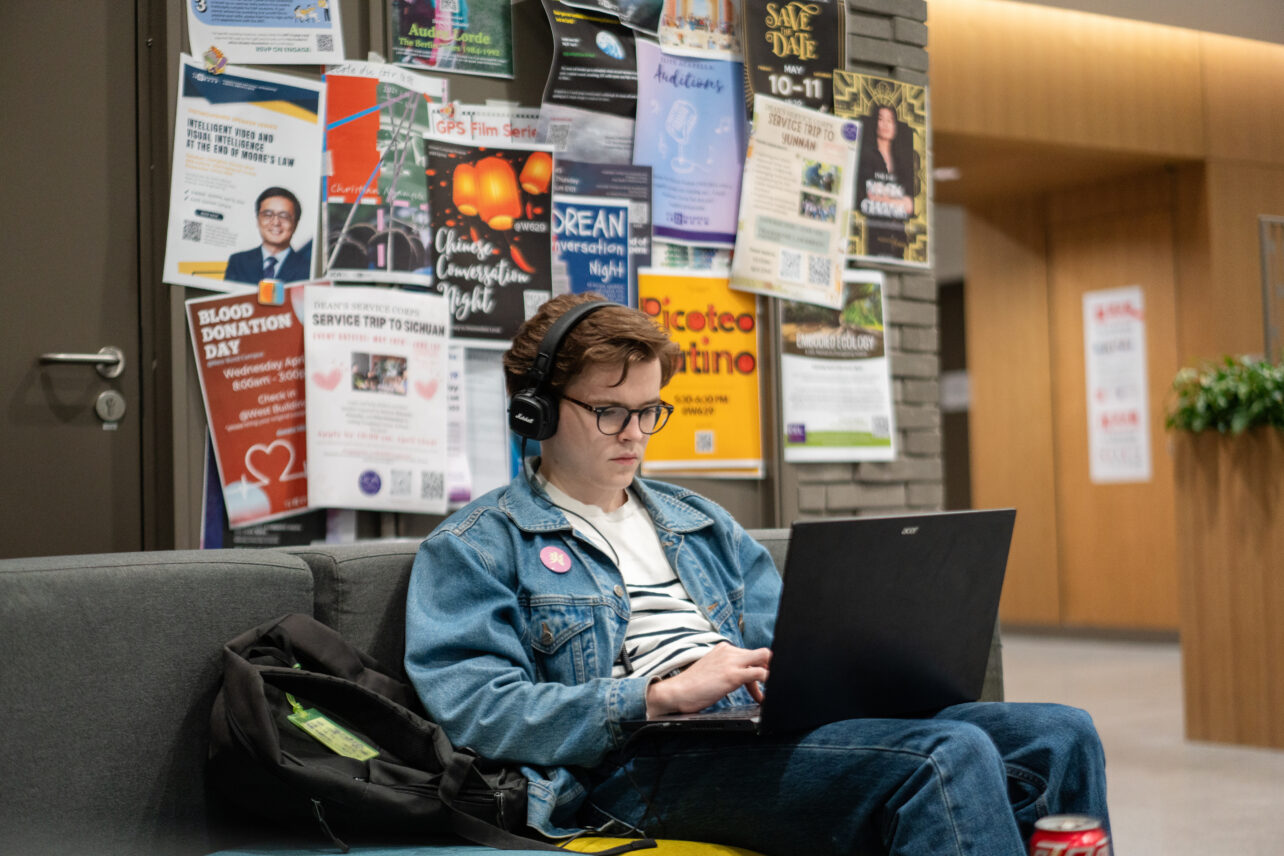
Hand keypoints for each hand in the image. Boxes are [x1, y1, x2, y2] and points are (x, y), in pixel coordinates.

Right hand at [645, 642, 770, 717]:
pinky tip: (767, 694)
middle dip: (770, 669)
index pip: (751, 654)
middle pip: (761, 654)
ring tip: (771, 692)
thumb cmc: (692, 686)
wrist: (676, 692)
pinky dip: (769, 680)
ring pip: (764, 658)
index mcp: (723, 649)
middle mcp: (729, 651)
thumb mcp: (712, 671)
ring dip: (772, 675)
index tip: (761, 683)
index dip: (760, 668)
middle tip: (772, 687)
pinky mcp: (732, 675)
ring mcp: (731, 661)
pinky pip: (760, 673)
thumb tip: (744, 678)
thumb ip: (727, 668)